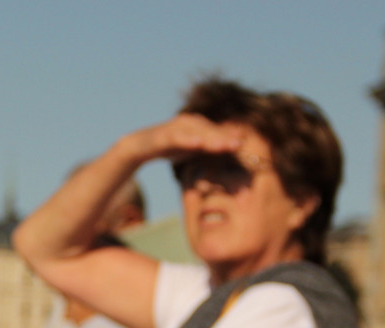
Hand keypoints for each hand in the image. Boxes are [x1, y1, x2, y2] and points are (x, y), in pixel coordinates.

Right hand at [120, 114, 258, 164]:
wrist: (138, 148)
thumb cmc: (168, 147)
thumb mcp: (192, 148)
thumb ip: (210, 147)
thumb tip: (233, 148)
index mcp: (196, 126)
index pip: (216, 131)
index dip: (230, 136)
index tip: (246, 143)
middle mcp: (187, 122)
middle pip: (209, 130)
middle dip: (224, 136)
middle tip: (240, 144)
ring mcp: (174, 127)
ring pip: (195, 132)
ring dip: (210, 138)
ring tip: (223, 145)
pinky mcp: (161, 135)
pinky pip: (175, 137)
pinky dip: (186, 139)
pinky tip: (197, 143)